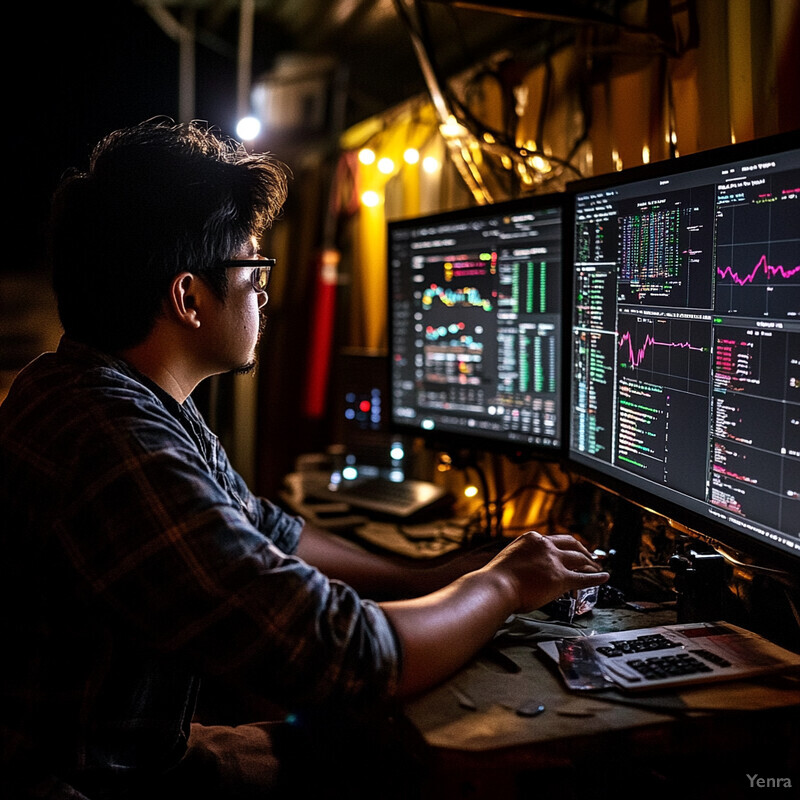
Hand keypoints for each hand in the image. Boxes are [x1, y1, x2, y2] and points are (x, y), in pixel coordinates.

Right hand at [480, 531, 607, 614]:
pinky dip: (596, 577)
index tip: (571, 549)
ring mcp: (554, 561)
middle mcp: (545, 546)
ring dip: (591, 563)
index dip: (566, 546)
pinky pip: (583, 577)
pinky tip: (604, 577)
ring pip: (579, 559)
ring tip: (598, 567)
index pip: (555, 540)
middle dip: (583, 550)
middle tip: (590, 556)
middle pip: (571, 544)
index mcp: (531, 538)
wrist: (496, 587)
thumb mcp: (509, 558)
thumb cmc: (497, 579)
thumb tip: (527, 568)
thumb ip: (523, 558)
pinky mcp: (560, 578)